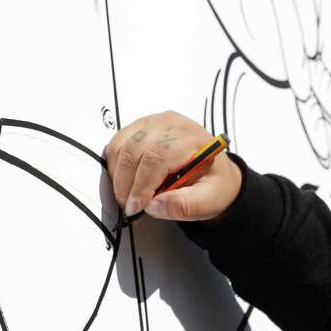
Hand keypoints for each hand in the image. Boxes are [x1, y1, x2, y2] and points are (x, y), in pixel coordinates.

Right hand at [104, 111, 241, 221]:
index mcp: (191, 139)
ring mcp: (153, 123)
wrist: (215, 172)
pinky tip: (126, 181)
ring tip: (129, 197)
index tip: (136, 207)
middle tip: (131, 207)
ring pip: (121, 146)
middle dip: (126, 184)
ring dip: (118, 176)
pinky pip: (117, 144)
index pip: (156, 157)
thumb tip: (154, 205)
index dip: (141, 185)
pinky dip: (115, 166)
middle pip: (134, 150)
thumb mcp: (209, 200)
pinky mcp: (140, 127)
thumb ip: (184, 205)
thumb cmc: (213, 183)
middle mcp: (171, 125)